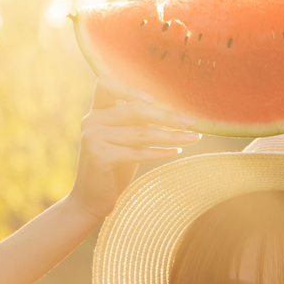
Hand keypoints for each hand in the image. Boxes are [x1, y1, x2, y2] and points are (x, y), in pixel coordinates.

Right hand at [70, 75, 200, 222]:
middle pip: (134, 109)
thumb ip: (137, 124)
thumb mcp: (125, 141)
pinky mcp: (99, 157)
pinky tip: (175, 152)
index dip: (129, 88)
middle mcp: (91, 121)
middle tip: (191, 122)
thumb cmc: (114, 168)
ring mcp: (92, 138)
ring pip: (140, 133)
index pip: (105, 84)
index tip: (154, 100)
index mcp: (96, 112)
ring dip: (171, 136)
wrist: (91, 199)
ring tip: (192, 138)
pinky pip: (136, 152)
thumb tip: (176, 114)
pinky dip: (159, 152)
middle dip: (167, 116)